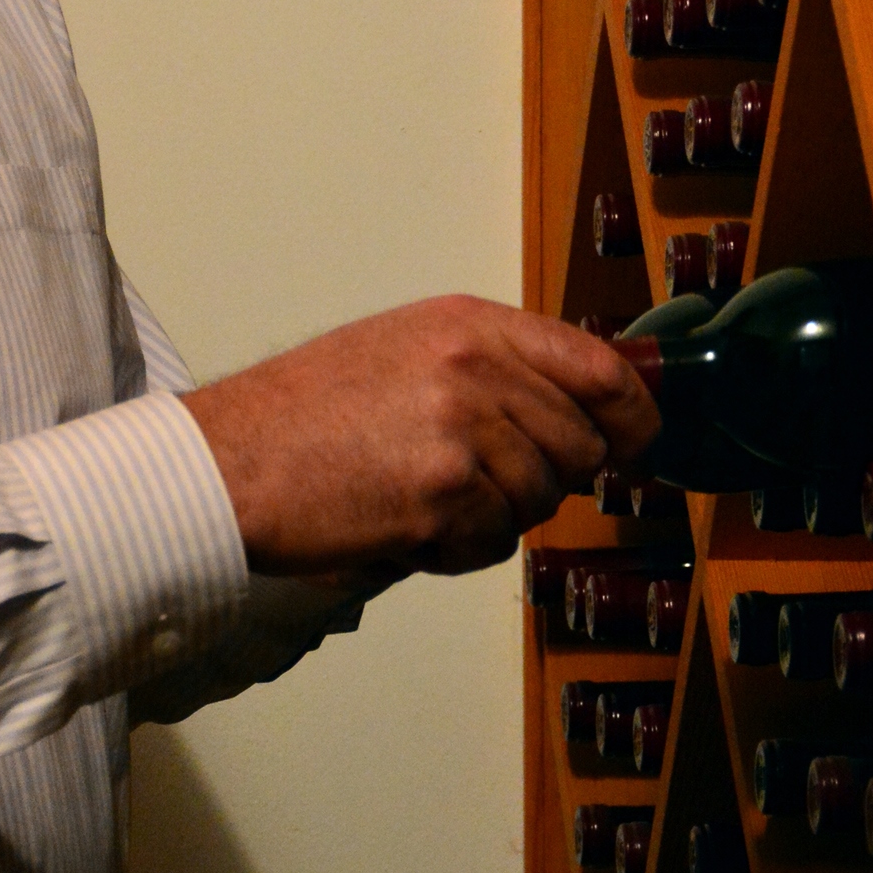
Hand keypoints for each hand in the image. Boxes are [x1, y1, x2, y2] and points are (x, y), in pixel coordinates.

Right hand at [179, 295, 658, 578]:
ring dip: (491, 516)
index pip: (598, 367)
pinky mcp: (443, 496)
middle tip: (477, 483)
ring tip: (419, 497)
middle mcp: (474, 366)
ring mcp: (462, 431)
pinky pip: (493, 543)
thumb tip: (576, 412)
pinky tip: (402, 523)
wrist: (232, 458)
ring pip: (538, 500)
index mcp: (468, 323)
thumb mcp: (404, 350)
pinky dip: (455, 549)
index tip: (640, 447)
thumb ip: (488, 367)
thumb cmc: (304, 412)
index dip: (634, 416)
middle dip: (545, 478)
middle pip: (579, 446)